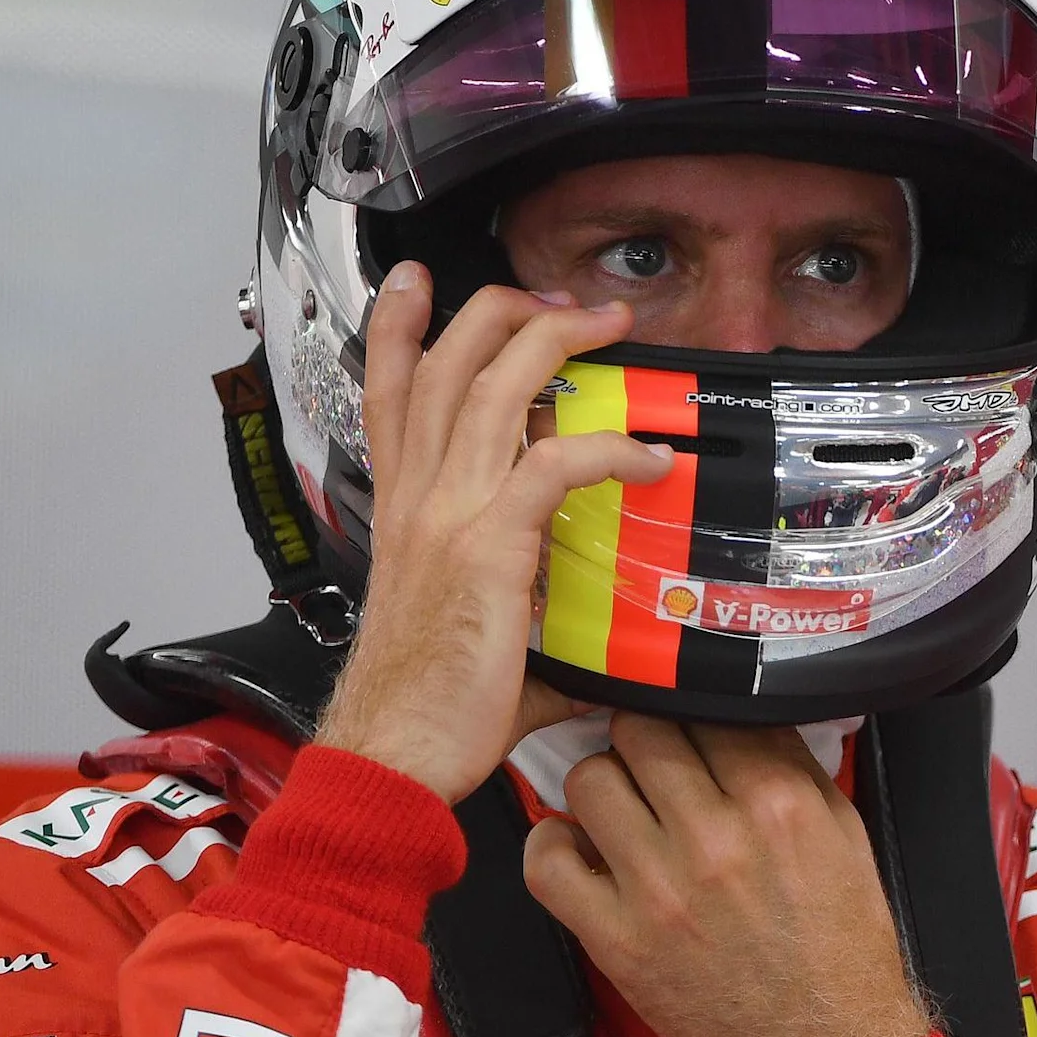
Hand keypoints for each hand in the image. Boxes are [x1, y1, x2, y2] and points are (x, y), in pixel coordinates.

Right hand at [315, 265, 671, 800]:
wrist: (390, 756)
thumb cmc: (421, 710)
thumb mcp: (466, 636)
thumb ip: (519, 628)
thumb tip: (580, 666)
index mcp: (401, 509)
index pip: (388, 394)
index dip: (398, 326)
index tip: (418, 279)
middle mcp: (416, 498)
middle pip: (446, 364)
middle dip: (506, 309)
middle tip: (563, 300)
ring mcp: (447, 516)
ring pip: (493, 387)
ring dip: (556, 341)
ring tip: (609, 326)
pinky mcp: (488, 547)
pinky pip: (552, 464)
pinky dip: (607, 447)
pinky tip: (648, 457)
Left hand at [522, 714, 929, 1036]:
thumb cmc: (838, 945)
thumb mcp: (843, 835)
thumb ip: (792, 768)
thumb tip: (741, 715)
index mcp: (777, 803)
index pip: (705, 708)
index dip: (692, 709)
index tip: (689, 723)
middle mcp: (714, 837)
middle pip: (638, 731)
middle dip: (643, 739)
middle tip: (651, 762)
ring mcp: (658, 889)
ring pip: (587, 781)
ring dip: (602, 787)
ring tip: (621, 808)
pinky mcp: (616, 939)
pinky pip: (546, 863)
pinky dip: (552, 848)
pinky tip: (579, 852)